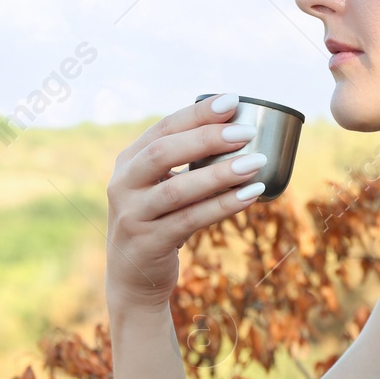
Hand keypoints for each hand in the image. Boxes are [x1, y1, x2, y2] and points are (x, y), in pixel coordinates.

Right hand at [105, 93, 265, 306]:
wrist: (134, 276)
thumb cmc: (159, 220)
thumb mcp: (160, 187)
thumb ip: (184, 162)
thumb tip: (237, 129)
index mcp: (128, 162)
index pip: (163, 128)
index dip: (198, 114)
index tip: (232, 101)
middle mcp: (123, 185)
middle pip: (163, 153)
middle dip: (206, 139)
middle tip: (246, 132)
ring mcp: (132, 215)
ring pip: (178, 190)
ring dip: (220, 174)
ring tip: (255, 163)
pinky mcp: (148, 243)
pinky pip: (190, 220)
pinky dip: (223, 206)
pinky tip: (250, 194)